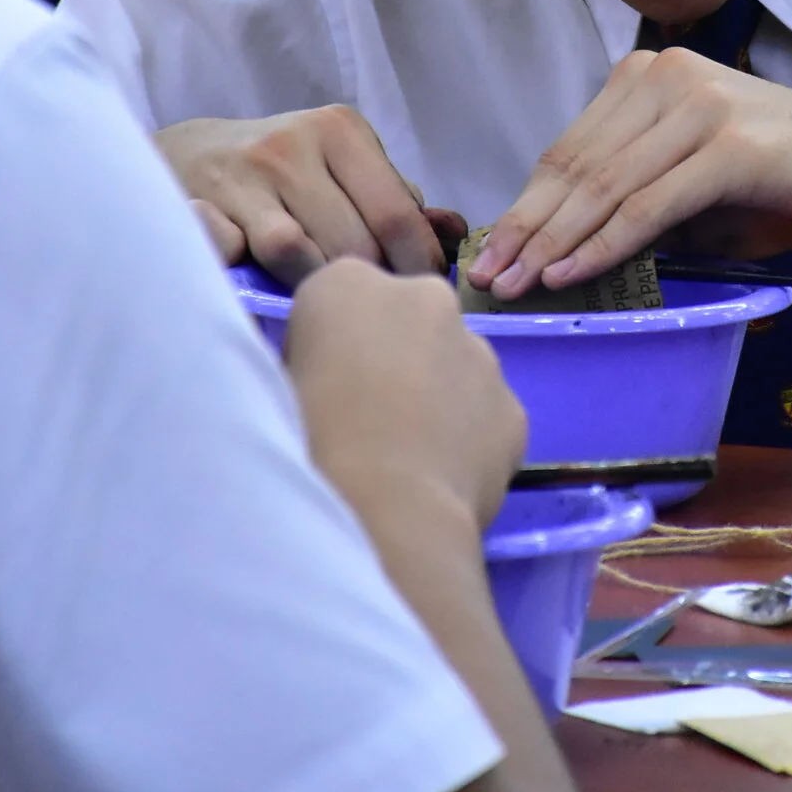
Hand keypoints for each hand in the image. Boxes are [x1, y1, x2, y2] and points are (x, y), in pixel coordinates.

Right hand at [155, 108, 464, 281]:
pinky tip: (270, 290)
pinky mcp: (201, 204)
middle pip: (353, 242)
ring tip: (326, 307)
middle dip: (369, 286)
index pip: (396, 214)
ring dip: (316, 289)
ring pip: (300, 255)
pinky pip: (246, 259)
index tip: (420, 296)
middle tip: (374, 313)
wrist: (190, 153)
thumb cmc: (285, 169)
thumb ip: (396, 199)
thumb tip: (453, 232)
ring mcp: (245, 175)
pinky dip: (260, 280)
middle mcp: (294, 144)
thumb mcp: (342, 166)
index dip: (416, 266)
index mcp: (341, 130)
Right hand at [285, 259, 526, 527]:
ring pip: (455, 366)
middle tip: (370, 420)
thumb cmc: (306, 443)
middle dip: (395, 358)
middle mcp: (425, 297)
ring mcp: (480, 351)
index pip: (339, 301)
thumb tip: (331, 379)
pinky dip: (468, 440)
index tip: (320, 389)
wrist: (382, 507)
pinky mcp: (513, 406)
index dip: (329, 347)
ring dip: (437, 396)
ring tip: (408, 458)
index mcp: (349, 284)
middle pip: (408, 321)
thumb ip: (311, 361)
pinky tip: (442, 479)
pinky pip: (485, 417)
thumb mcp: (278, 385)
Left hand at [469, 48, 791, 300]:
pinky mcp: (729, 144)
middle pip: (576, 165)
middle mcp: (667, 75)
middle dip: (527, 229)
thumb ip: (639, 198)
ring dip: (554, 244)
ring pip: (604, 186)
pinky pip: (649, 204)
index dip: (526, 206)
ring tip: (518, 286)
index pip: (570, 148)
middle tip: (488, 280)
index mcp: (652, 73)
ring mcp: (699, 105)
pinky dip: (604, 244)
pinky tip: (571, 274)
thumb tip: (567, 249)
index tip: (492, 252)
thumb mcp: (699, 185)